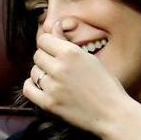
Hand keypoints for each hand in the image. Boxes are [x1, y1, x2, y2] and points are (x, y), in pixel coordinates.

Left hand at [23, 20, 130, 135]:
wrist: (112, 114)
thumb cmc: (105, 85)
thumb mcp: (89, 58)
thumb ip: (67, 42)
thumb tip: (53, 25)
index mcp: (71, 52)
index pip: (43, 39)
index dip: (48, 44)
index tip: (53, 51)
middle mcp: (59, 67)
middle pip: (37, 55)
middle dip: (45, 59)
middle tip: (56, 68)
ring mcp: (53, 86)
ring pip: (34, 72)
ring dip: (40, 74)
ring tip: (54, 80)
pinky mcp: (48, 103)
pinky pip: (28, 89)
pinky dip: (32, 86)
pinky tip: (41, 87)